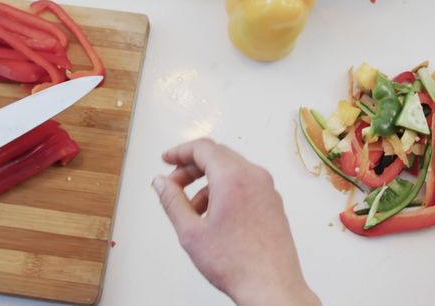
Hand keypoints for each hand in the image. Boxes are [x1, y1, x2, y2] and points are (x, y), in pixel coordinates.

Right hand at [153, 139, 319, 305]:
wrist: (271, 287)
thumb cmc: (237, 263)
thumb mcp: (191, 232)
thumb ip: (172, 201)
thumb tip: (161, 182)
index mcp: (234, 177)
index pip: (203, 148)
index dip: (180, 151)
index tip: (167, 159)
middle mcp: (255, 177)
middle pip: (218, 156)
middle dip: (192, 168)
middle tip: (173, 184)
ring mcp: (267, 189)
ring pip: (232, 171)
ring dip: (207, 182)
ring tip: (192, 210)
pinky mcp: (273, 203)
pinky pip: (245, 185)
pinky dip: (225, 191)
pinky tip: (213, 217)